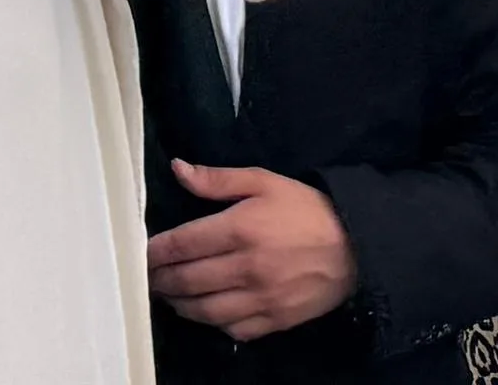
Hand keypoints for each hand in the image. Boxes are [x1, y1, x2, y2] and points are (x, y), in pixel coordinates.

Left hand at [148, 162, 360, 338]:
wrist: (358, 247)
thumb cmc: (306, 209)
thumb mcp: (263, 181)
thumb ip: (217, 178)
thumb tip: (177, 168)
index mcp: (240, 229)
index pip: (182, 244)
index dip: (154, 251)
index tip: (140, 252)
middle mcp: (247, 268)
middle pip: (188, 281)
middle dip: (160, 280)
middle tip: (145, 277)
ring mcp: (262, 299)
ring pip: (206, 311)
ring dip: (180, 305)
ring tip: (167, 296)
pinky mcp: (277, 320)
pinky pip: (235, 329)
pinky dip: (214, 324)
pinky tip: (204, 313)